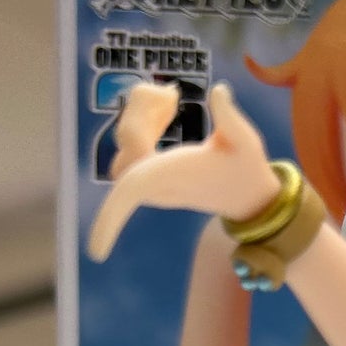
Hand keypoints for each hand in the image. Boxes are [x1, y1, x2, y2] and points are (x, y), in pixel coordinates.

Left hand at [87, 81, 280, 259]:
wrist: (249, 194)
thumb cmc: (247, 168)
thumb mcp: (246, 140)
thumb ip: (230, 116)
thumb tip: (219, 92)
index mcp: (173, 175)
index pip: (131, 190)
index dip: (110, 218)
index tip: (95, 252)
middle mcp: (157, 183)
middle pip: (126, 142)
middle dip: (141, 111)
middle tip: (172, 95)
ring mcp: (151, 182)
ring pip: (125, 143)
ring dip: (141, 115)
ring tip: (171, 101)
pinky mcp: (150, 177)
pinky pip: (131, 146)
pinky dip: (144, 123)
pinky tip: (167, 110)